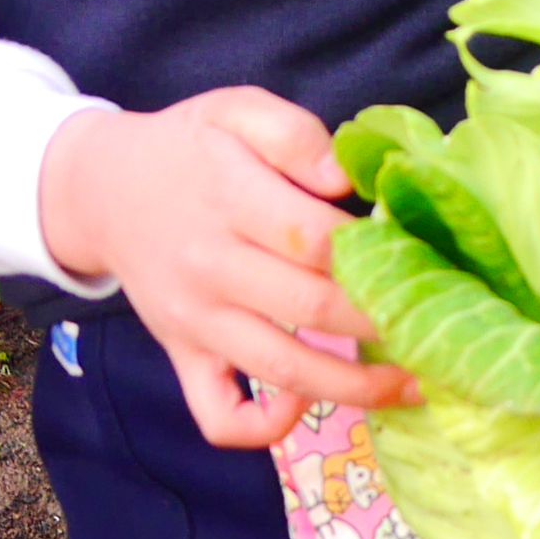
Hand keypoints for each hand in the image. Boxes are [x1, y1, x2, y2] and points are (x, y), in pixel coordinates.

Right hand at [37, 87, 407, 447]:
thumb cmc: (187, 149)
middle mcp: (209, 266)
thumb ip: (294, 133)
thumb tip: (345, 180)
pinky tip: (301, 410)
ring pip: (281, 370)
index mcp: (226, 198)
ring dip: (356, 389)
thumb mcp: (234, 111)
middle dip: (385, 320)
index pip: (313, 236)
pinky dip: (263, 428)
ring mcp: (195, 321)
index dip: (376, 252)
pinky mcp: (182, 356)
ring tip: (415, 386)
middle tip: (440, 323)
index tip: (424, 255)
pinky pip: (218, 414)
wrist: (99, 190)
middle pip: (311, 306)